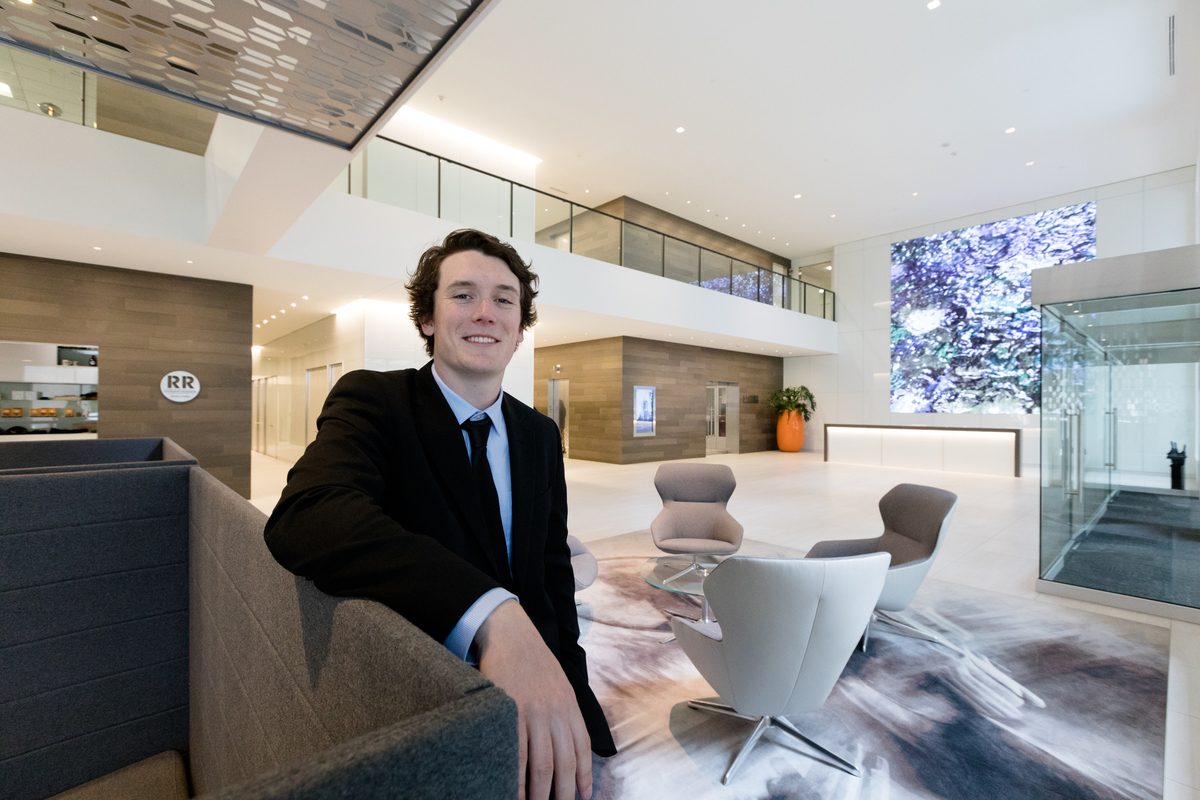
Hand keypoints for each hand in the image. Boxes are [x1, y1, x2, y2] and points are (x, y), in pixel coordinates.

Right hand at [476, 599, 591, 799]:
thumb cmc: (534, 662)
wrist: (511, 635)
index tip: (584, 796)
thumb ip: (566, 713)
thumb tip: (571, 745)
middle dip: (564, 792)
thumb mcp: (560, 684)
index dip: (584, 776)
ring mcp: (532, 713)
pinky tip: (515, 791)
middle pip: (564, 762)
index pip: (581, 748)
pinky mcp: (510, 712)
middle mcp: (555, 711)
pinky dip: (516, 778)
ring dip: (540, 792)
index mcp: (569, 705)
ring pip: (541, 763)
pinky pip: (516, 753)